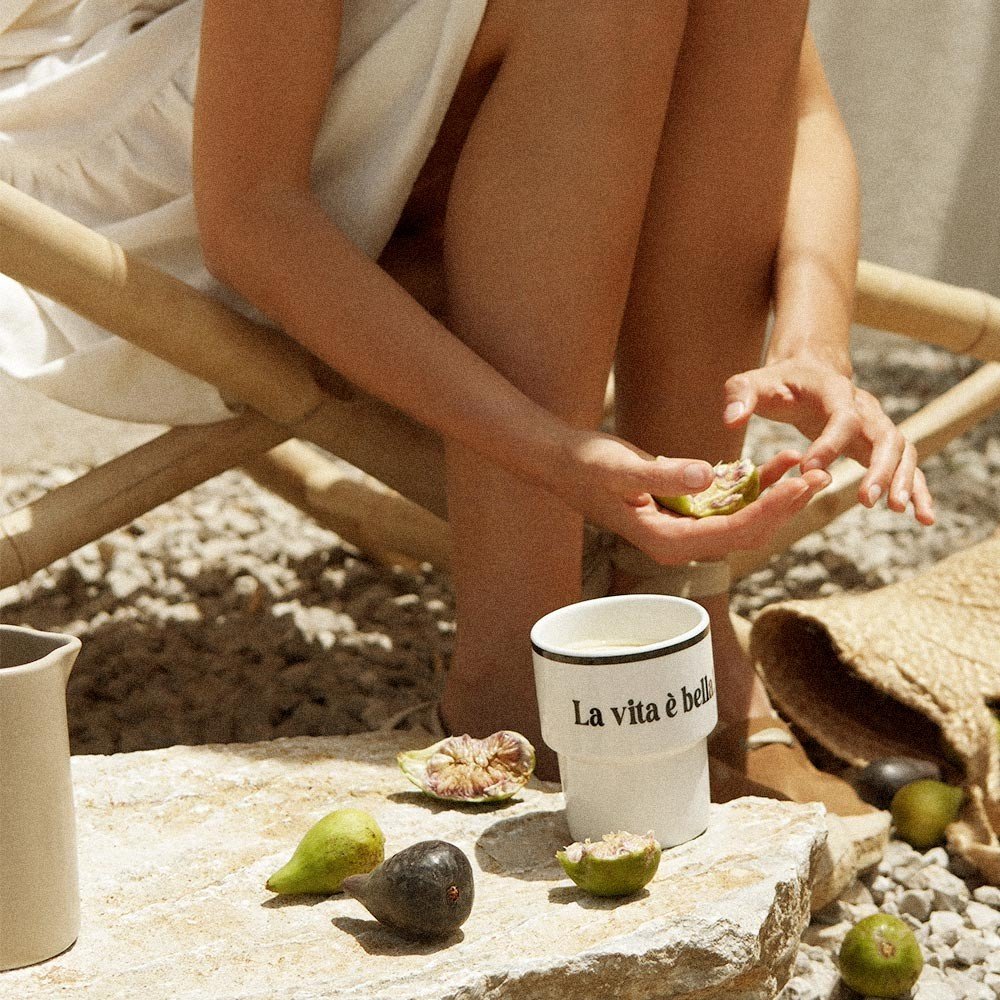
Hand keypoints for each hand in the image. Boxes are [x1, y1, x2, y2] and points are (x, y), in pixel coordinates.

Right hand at [555, 431, 830, 563]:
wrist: (562, 463)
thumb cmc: (587, 465)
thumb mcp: (623, 467)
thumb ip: (665, 473)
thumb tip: (710, 476)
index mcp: (667, 541)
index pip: (733, 531)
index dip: (772, 509)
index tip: (802, 483)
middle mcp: (679, 543)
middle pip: (746, 531)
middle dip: (785, 506)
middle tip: (819, 473)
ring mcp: (682, 530)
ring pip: (742, 520)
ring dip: (775, 496)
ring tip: (807, 466)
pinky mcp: (683, 512)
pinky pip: (728, 505)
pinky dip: (753, 486)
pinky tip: (775, 463)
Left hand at [722, 358, 933, 524]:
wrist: (807, 372)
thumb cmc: (776, 383)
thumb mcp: (750, 383)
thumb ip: (739, 397)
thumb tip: (730, 421)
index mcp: (835, 392)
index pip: (843, 417)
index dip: (831, 443)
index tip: (811, 468)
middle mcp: (865, 408)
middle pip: (886, 436)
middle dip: (880, 468)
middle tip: (865, 499)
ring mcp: (876, 426)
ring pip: (903, 451)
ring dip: (904, 480)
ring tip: (898, 511)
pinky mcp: (878, 444)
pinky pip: (906, 466)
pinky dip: (918, 489)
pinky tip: (922, 518)